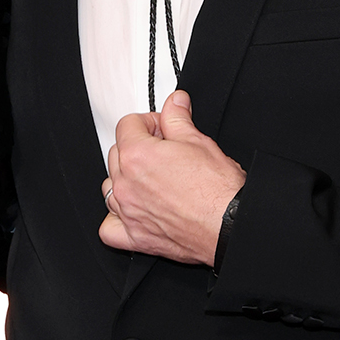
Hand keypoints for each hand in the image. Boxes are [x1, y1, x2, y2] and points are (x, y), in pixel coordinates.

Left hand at [99, 91, 245, 265]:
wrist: (230, 225)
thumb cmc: (219, 190)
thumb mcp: (199, 142)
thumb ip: (178, 119)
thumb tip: (174, 103)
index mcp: (137, 155)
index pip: (127, 124)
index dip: (149, 122)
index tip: (163, 128)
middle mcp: (126, 184)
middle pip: (117, 153)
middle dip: (138, 147)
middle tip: (165, 150)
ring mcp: (128, 211)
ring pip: (111, 186)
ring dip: (126, 179)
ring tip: (152, 179)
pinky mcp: (136, 236)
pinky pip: (108, 227)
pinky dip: (116, 218)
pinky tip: (134, 209)